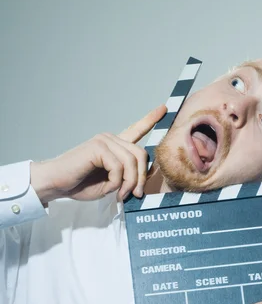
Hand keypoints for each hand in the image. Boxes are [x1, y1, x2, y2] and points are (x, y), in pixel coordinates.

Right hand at [30, 104, 166, 204]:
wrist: (56, 184)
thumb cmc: (80, 184)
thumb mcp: (111, 183)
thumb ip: (127, 178)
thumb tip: (144, 179)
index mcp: (114, 146)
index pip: (135, 129)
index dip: (150, 119)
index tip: (164, 108)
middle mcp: (110, 139)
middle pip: (141, 154)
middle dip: (141, 178)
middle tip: (134, 194)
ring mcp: (104, 140)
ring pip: (132, 162)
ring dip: (129, 183)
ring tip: (121, 195)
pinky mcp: (98, 147)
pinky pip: (119, 167)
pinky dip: (117, 182)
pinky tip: (110, 188)